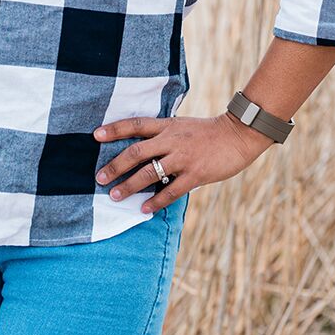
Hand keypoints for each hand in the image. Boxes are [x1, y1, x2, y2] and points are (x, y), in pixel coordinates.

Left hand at [93, 112, 274, 212]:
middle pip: (137, 151)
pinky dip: (156, 201)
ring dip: (130, 185)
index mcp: (168, 126)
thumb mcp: (183, 126)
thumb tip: (143, 151)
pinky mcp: (196, 173)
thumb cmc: (210, 132)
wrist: (239, 134)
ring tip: (115, 196)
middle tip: (100, 178)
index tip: (95, 135)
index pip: (136, 124)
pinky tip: (145, 209)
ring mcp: (183, 157)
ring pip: (149, 172)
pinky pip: (171, 190)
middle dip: (115, 165)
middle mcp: (172, 140)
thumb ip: (164, 136)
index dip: (115, 129)